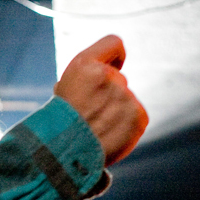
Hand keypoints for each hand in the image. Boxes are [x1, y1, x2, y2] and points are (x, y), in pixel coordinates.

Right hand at [54, 35, 148, 166]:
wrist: (64, 155)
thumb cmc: (60, 124)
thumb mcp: (64, 89)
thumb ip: (88, 76)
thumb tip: (107, 73)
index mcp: (85, 65)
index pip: (114, 43)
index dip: (115, 57)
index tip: (114, 67)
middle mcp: (109, 76)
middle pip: (119, 80)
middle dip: (109, 96)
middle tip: (92, 116)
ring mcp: (125, 96)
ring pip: (126, 100)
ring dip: (116, 113)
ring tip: (98, 129)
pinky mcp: (139, 115)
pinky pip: (137, 116)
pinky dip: (127, 127)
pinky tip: (111, 136)